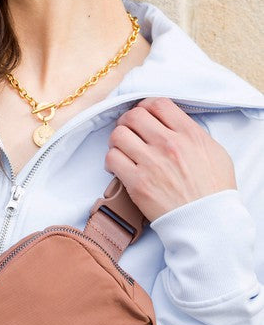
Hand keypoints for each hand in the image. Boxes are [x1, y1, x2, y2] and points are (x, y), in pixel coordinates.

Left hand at [105, 97, 236, 221]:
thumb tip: (172, 125)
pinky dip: (111, 160)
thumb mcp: (214, 152)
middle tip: (128, 132)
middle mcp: (168, 144)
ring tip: (122, 150)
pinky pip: (112, 158)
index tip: (143, 115)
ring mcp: (151, 163)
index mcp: (189, 133)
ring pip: (119, 134)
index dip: (146, 106)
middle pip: (134, 116)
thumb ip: (192, 134)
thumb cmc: (213, 190)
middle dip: (127, 121)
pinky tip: (118, 167)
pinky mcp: (137, 183)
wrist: (206, 220)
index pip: (158, 104)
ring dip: (117, 140)